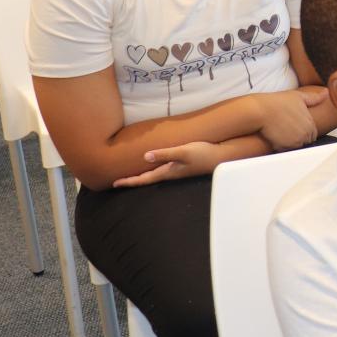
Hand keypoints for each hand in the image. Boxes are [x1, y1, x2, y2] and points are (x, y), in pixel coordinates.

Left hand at [113, 140, 228, 186]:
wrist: (223, 157)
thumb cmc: (203, 154)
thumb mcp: (183, 152)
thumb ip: (165, 153)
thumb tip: (145, 156)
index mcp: (167, 172)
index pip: (143, 179)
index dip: (129, 181)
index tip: (114, 184)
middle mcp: (170, 173)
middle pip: (146, 179)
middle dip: (132, 181)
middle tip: (117, 182)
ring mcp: (176, 171)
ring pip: (153, 176)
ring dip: (141, 177)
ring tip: (130, 176)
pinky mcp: (182, 166)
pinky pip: (161, 170)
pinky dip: (152, 170)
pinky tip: (152, 166)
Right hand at [255, 87, 327, 149]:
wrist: (260, 110)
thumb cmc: (277, 102)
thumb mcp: (298, 96)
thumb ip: (313, 98)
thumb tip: (326, 93)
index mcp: (310, 123)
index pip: (313, 133)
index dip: (304, 130)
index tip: (294, 125)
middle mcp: (306, 133)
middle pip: (306, 140)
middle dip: (298, 137)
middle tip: (286, 128)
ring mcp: (296, 141)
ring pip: (296, 146)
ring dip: (290, 142)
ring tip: (281, 131)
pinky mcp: (285, 147)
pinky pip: (286, 150)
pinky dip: (282, 146)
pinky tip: (276, 136)